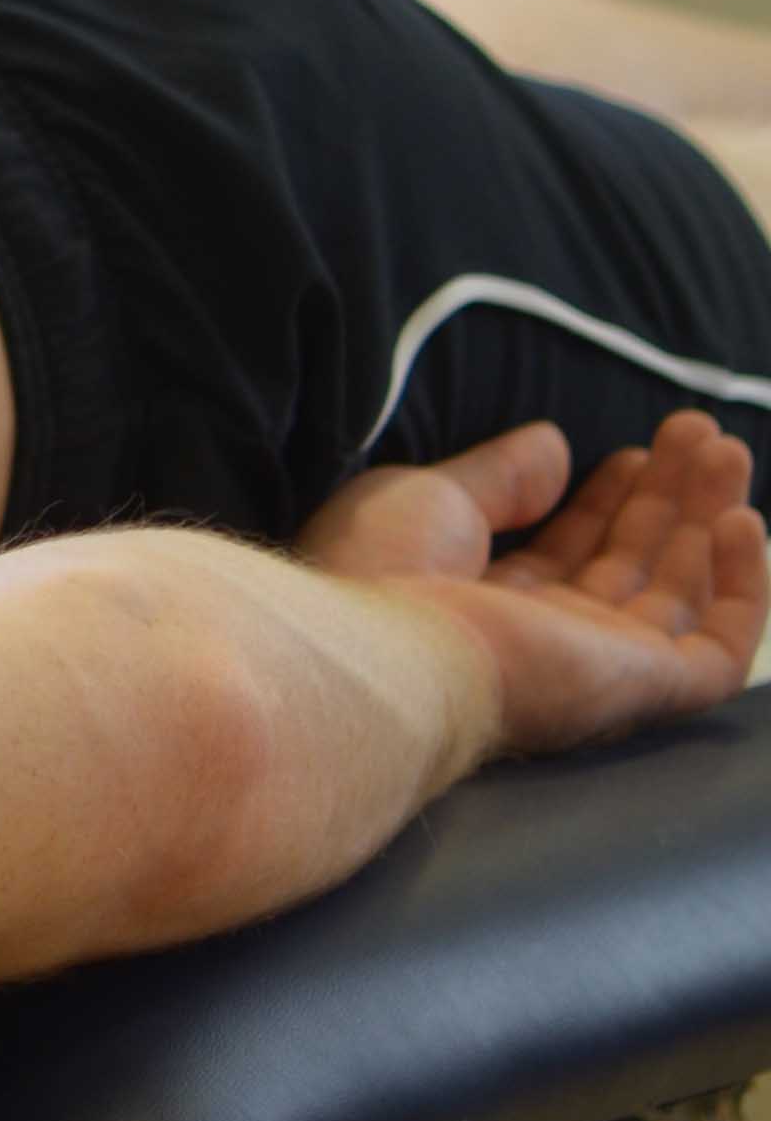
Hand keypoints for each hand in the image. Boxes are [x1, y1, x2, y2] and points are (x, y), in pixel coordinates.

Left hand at [298, 414, 767, 756]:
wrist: (388, 648)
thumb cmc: (386, 572)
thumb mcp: (432, 499)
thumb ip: (497, 476)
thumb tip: (551, 443)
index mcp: (487, 606)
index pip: (568, 554)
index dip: (605, 501)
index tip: (630, 450)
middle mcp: (548, 643)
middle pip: (632, 566)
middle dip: (668, 498)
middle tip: (698, 432)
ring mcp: (599, 669)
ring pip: (679, 594)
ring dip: (709, 519)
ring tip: (726, 448)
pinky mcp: (643, 688)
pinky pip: (718, 651)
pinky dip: (741, 587)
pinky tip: (741, 521)